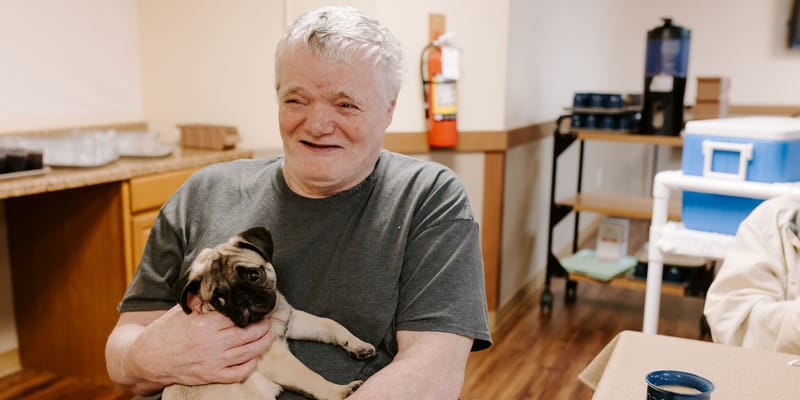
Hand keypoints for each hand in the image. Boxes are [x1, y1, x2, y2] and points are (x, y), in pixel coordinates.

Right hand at [128, 295, 273, 386]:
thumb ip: (200, 300)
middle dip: (262, 326)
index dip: (250, 311)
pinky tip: (253, 357)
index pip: (236, 316)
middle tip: (268, 320)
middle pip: (247, 333)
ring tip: (269, 336)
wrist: (149, 359)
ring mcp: (213, 361)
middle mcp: (212, 343)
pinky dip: (250, 365)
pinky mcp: (211, 375)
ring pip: (247, 353)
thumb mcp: (181, 310)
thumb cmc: (165, 332)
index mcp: (204, 324)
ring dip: (262, 344)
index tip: (258, 307)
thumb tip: (214, 283)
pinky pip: (238, 373)